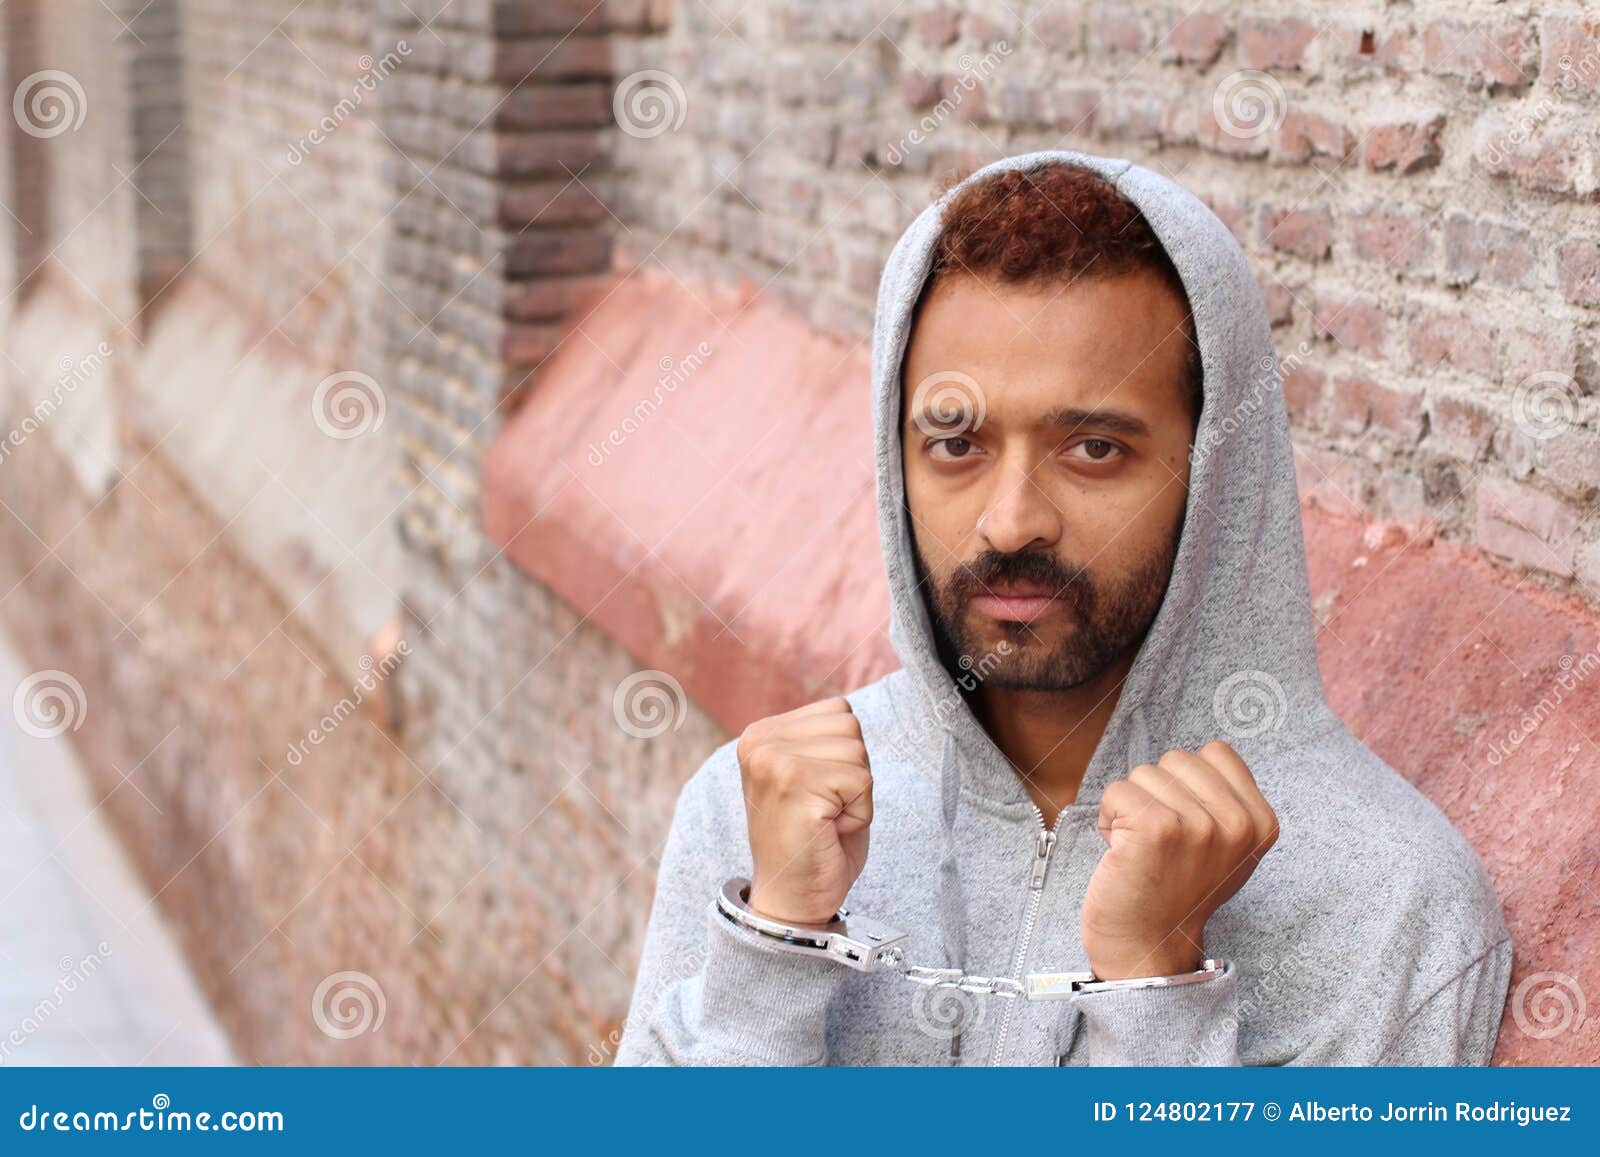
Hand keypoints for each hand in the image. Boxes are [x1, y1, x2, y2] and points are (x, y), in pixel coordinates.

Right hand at [737, 696, 872, 923]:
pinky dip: (859, 812)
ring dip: (856, 793)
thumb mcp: (813, 777)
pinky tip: (829, 831)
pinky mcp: (794, 782)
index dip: (844, 759)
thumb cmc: (813, 842)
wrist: (792, 900)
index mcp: (760, 734)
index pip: (838, 711)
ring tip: (825, 820)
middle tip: (824, 811)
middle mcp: (759, 741)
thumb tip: (844, 710)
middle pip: (849, 727)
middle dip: (853, 773)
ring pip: (857, 752)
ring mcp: (773, 760)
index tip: (817, 795)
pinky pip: (861, 780)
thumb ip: (822, 740)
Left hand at [1081, 740, 1277, 979]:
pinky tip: (1121, 850)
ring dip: (1131, 807)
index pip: (1216, 752)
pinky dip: (1108, 817)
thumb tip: (1197, 757)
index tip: (1185, 823)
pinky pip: (1117, 790)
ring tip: (1142, 848)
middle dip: (1157, 792)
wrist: (1149, 945)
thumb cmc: (1177, 889)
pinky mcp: (1156, 828)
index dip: (1187, 781)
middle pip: (1177, 759)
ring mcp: (1198, 825)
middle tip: (1159, 841)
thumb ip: (1223, 799)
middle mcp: (1237, 823)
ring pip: (1144, 774)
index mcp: (1261, 822)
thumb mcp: (1225, 846)